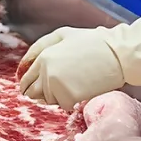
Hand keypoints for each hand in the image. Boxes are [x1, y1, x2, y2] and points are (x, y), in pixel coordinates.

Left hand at [18, 14, 140, 108]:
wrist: (116, 55)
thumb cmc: (91, 42)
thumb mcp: (62, 35)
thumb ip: (39, 47)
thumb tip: (24, 64)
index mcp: (43, 57)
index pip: (26, 78)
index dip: (29, 83)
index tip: (36, 85)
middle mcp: (45, 73)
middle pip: (32, 92)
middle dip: (39, 92)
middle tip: (56, 86)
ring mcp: (56, 87)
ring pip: (46, 100)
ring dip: (54, 96)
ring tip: (70, 84)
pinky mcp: (69, 99)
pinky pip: (61, 105)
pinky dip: (67, 101)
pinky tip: (78, 89)